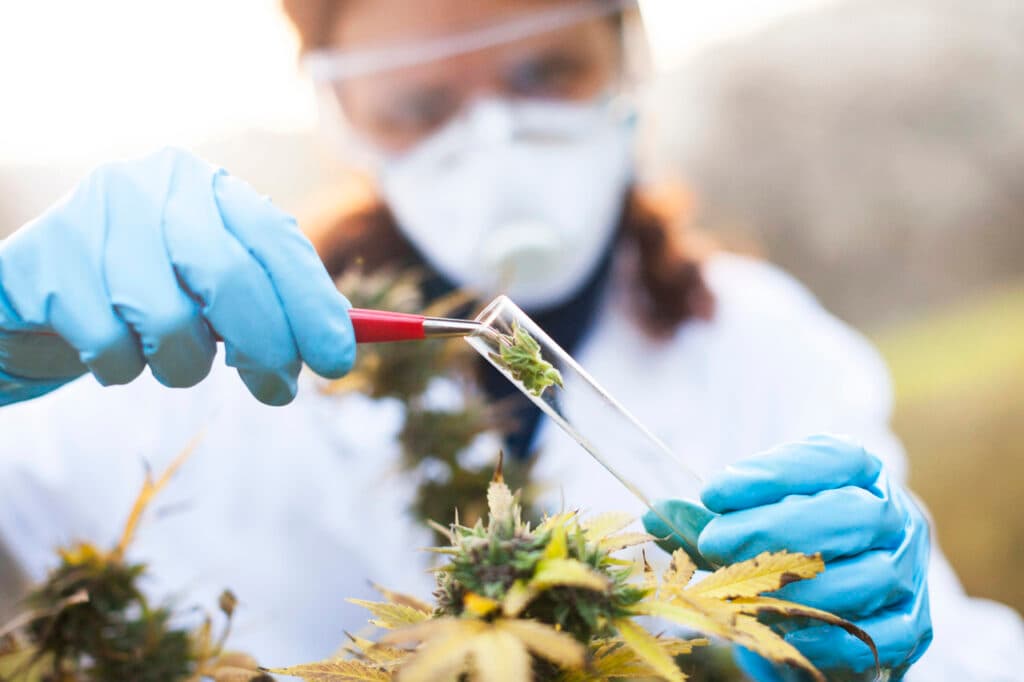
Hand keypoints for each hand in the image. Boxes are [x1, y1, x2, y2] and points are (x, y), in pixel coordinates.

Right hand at [0, 148, 354, 405]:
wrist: (39, 298)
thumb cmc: (149, 295)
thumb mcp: (216, 289)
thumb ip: (273, 301)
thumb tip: (340, 338)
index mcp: (206, 185)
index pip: (274, 239)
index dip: (311, 303)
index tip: (337, 360)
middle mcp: (150, 186)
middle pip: (230, 276)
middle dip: (266, 347)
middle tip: (279, 392)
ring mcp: (91, 218)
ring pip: (169, 321)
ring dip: (184, 366)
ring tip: (171, 359)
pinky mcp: (42, 263)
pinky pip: (109, 346)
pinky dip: (122, 370)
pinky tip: (112, 352)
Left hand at [643, 435, 932, 678]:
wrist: (841, 606)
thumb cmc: (792, 546)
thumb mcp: (753, 521)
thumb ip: (713, 518)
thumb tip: (655, 515)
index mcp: (863, 475)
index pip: (834, 459)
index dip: (775, 472)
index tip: (714, 491)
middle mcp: (897, 518)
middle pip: (852, 514)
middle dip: (777, 528)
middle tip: (714, 541)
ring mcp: (909, 573)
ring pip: (868, 575)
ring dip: (797, 584)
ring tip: (738, 587)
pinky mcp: (914, 627)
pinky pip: (880, 635)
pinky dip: (828, 635)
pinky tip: (781, 628)